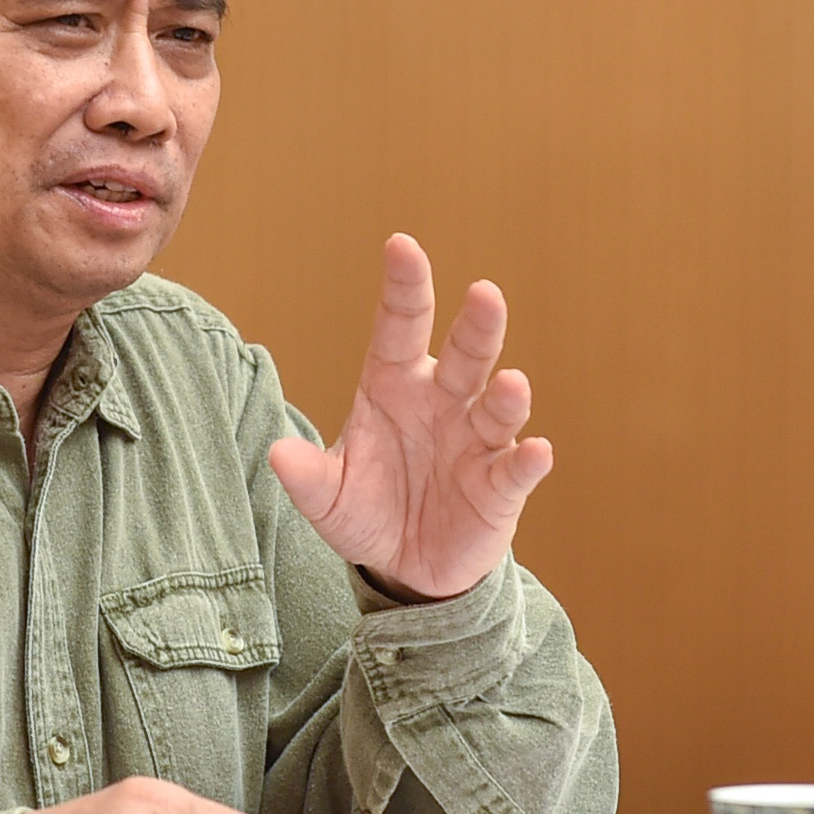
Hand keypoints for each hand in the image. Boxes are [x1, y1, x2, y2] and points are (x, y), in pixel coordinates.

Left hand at [268, 234, 552, 601]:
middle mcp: (442, 401)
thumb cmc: (368, 512)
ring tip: (508, 384)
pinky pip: (516, 469)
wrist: (407, 568)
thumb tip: (276, 454)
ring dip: (505, 394)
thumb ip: (307, 476)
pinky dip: (527, 461)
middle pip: (463, 353)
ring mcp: (477, 441)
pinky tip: (536, 452)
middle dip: (477, 325)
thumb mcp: (329, 497)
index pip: (400, 325)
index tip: (402, 246)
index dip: (404, 287)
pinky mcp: (500, 486)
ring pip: (497, 406)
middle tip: (484, 292)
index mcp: (393, 385)